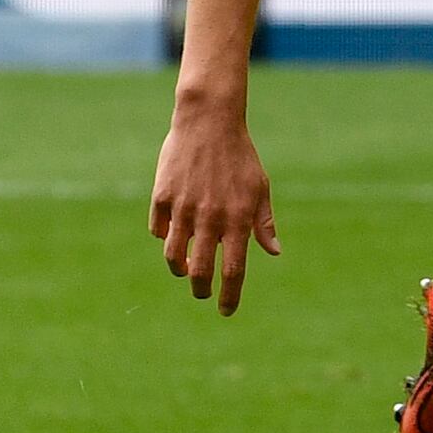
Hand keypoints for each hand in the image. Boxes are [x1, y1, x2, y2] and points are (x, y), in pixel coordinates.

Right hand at [149, 107, 280, 315]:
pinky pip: (158, 230)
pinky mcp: (162, 197)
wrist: (209, 121)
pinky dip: (164, 238)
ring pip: (173, 257)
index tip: (226, 311)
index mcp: (238, 219)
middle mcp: (210, 218)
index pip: (233, 271)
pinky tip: (172, 234)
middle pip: (200, 272)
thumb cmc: (240, 156)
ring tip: (187, 267)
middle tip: (203, 293)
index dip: (229, 296)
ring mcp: (183, 208)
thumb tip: (273, 253)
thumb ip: (264, 223)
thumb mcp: (259, 187)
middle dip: (201, 290)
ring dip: (180, 269)